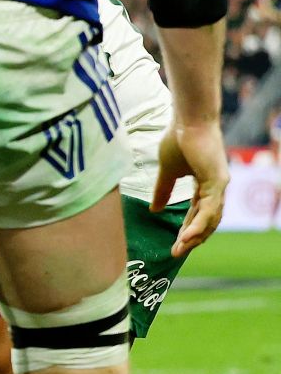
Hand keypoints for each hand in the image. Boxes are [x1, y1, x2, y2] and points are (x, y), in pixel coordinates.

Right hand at [156, 120, 228, 257]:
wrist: (187, 120)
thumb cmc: (179, 139)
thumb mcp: (167, 172)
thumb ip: (162, 191)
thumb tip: (154, 210)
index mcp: (205, 185)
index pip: (198, 214)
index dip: (186, 230)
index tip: (174, 245)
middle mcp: (216, 187)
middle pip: (206, 221)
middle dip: (191, 239)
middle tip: (175, 253)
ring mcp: (219, 185)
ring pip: (210, 219)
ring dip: (195, 237)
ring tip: (179, 250)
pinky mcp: (218, 181)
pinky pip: (209, 210)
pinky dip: (198, 225)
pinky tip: (187, 237)